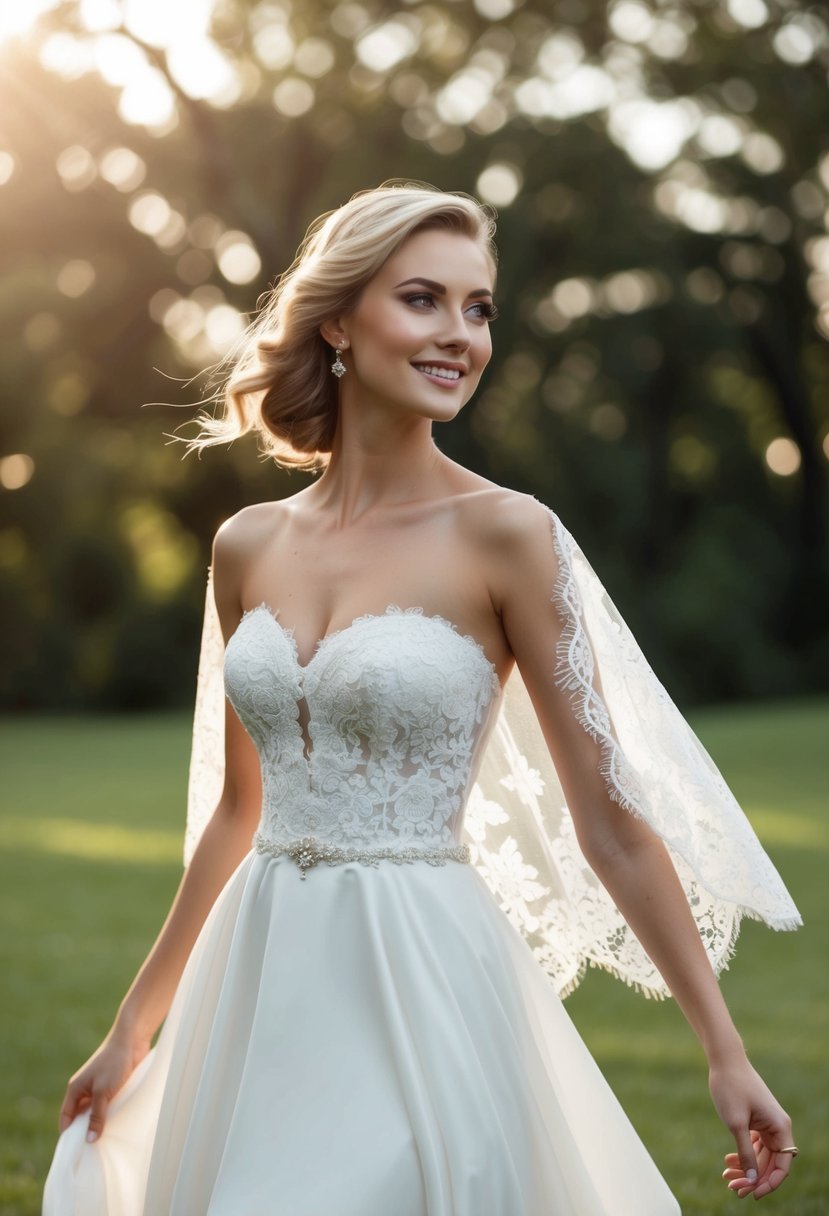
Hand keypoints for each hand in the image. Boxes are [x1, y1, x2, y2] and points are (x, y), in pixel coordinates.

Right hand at [58, 1028, 150, 1142]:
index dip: (69, 1134)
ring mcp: (99, 1088)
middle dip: (86, 1132)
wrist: (132, 1040)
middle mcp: (85, 1090)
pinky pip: (108, 1106)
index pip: (66, 1118)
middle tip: (93, 1152)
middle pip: (81, 1117)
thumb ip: (96, 1116)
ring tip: (107, 1143)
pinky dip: (111, 1116)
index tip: (76, 1152)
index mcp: (75, 1090)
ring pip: (96, 1112)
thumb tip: (89, 1141)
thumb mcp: (103, 1093)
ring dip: (100, 1124)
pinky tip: (118, 1127)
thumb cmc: (114, 1064)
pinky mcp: (113, 1087)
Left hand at [709, 1058, 794, 1199]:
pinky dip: (742, 1154)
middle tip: (733, 1189)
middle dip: (753, 1178)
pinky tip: (727, 1161)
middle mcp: (777, 1127)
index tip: (752, 1193)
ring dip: (746, 1168)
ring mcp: (766, 1123)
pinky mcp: (756, 1120)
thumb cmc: (731, 1088)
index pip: (782, 1166)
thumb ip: (745, 1152)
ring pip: (760, 1155)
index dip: (769, 1183)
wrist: (724, 1060)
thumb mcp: (736, 1124)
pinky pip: (753, 1144)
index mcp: (780, 1128)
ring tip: (726, 1178)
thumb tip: (752, 1179)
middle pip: (770, 1163)